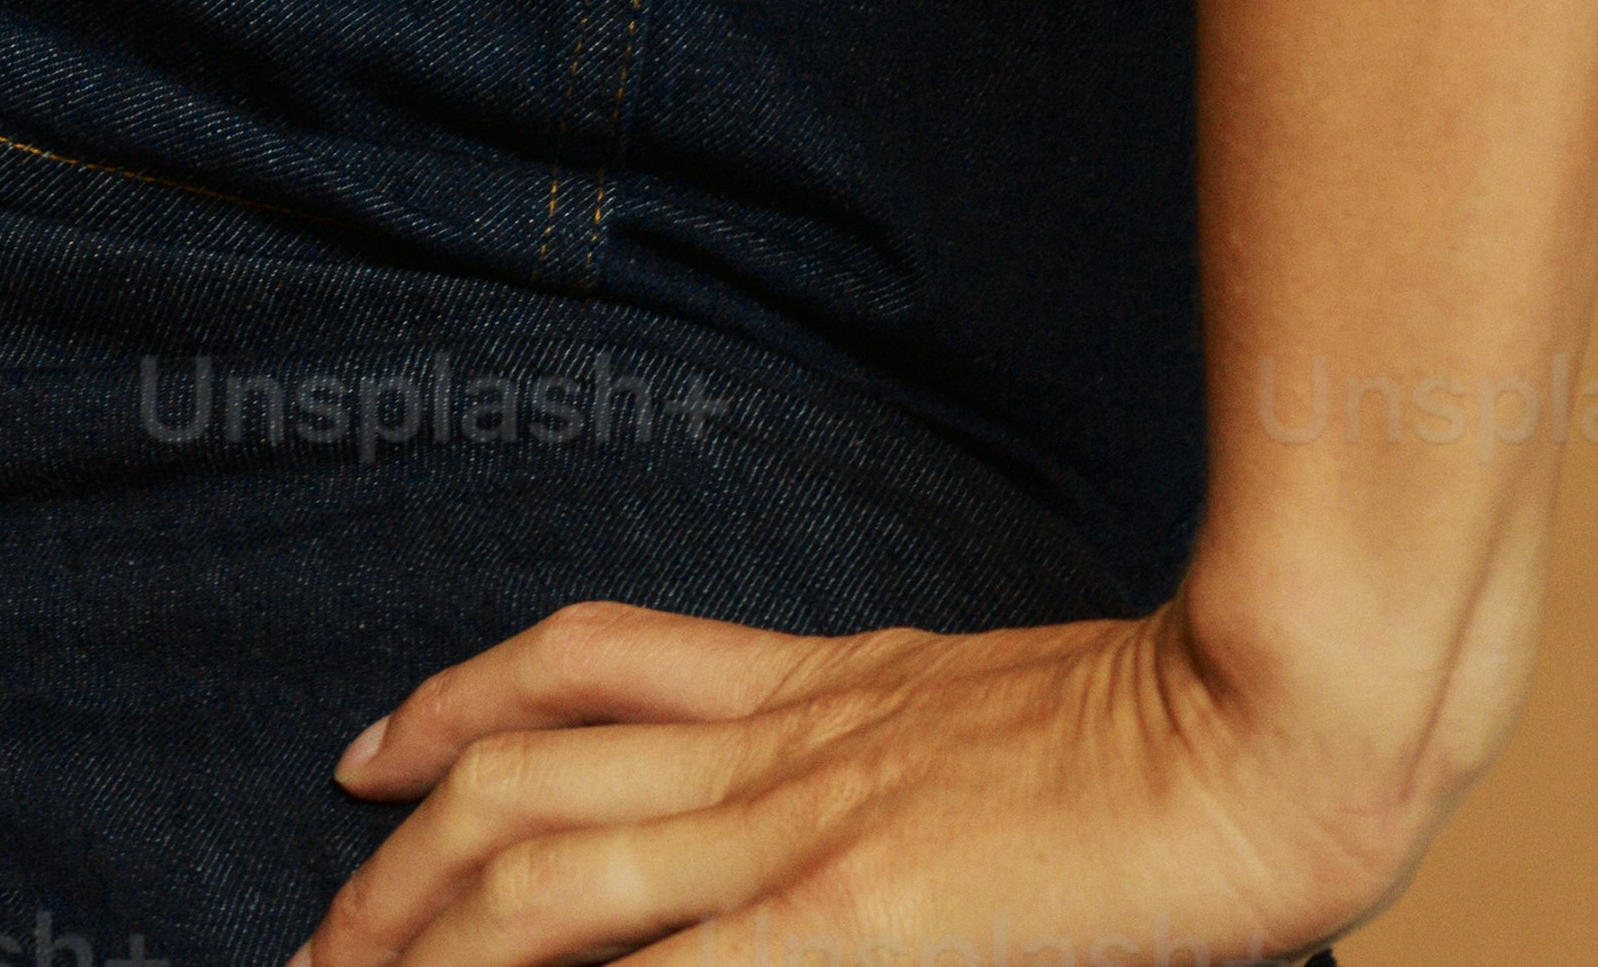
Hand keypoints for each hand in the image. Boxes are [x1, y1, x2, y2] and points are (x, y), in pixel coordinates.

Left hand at [293, 593, 1422, 964]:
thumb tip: (888, 842)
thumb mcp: (1017, 732)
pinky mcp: (863, 910)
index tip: (376, 751)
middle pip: (530, 769)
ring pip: (554, 866)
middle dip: (400, 863)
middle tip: (316, 936)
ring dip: (432, 935)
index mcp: (829, 682)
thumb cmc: (1198, 735)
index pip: (592, 661)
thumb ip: (922, 769)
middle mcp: (790, 737)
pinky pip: (674, 966)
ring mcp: (815, 821)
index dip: (461, 696)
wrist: (1281, 707)